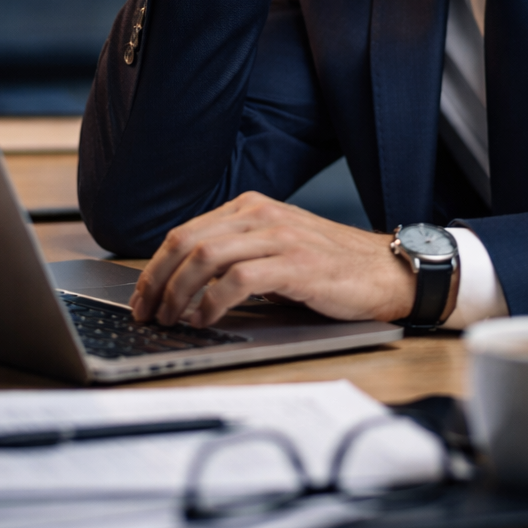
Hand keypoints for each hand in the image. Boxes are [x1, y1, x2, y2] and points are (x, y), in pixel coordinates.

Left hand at [131, 192, 420, 327]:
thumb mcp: (276, 248)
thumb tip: (184, 284)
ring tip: (171, 320)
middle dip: (157, 282)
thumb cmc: (330, 266)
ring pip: (205, 258)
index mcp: (251, 207)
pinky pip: (237, 280)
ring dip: (178, 294)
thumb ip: (237, 254)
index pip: (185, 232)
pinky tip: (205, 320)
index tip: (142, 297)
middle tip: (147, 313)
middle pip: (187, 242)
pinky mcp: (295, 264)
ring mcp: (278, 237)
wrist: (385, 271)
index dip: (155, 267)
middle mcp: (261, 214)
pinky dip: (211, 303)